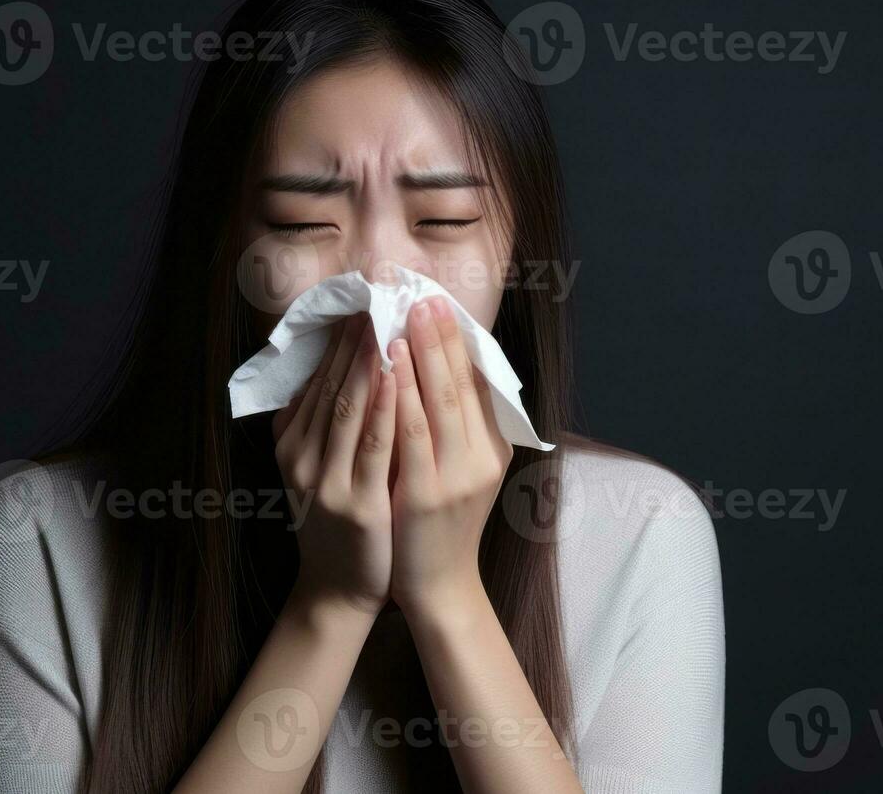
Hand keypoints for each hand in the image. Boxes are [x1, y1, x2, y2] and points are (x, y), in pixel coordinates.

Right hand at [272, 312, 396, 618]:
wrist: (338, 589)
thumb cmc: (340, 520)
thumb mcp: (321, 465)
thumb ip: (324, 421)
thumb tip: (346, 363)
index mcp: (291, 442)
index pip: (319, 377)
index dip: (341, 337)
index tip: (364, 298)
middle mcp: (301, 456)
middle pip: (331, 383)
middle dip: (355, 337)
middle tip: (377, 293)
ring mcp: (326, 480)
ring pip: (348, 406)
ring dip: (369, 360)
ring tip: (387, 319)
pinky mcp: (356, 503)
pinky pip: (373, 444)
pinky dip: (386, 405)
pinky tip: (398, 374)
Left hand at [386, 296, 514, 620]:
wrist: (437, 588)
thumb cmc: (439, 524)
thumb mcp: (462, 470)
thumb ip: (459, 426)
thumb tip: (443, 370)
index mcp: (493, 447)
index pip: (478, 382)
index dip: (459, 340)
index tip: (440, 303)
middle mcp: (483, 457)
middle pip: (462, 383)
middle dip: (442, 335)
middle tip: (424, 295)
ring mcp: (457, 476)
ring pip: (440, 400)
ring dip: (423, 352)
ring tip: (407, 314)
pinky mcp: (427, 494)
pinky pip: (412, 432)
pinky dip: (402, 392)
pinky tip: (389, 363)